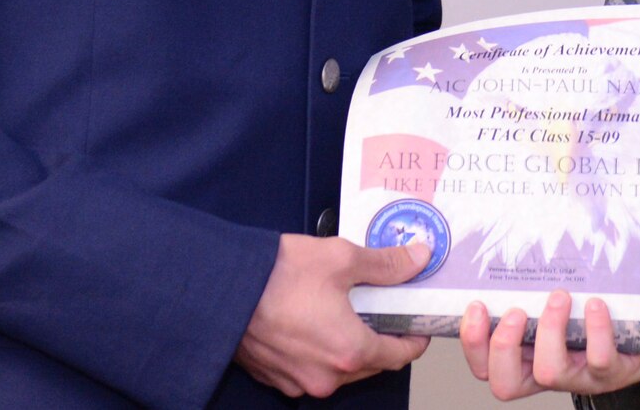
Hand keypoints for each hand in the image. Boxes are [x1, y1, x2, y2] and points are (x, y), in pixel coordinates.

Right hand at [234, 234, 431, 398]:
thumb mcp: (341, 258)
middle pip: (372, 364)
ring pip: (341, 368)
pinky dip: (321, 350)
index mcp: (349, 351)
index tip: (418, 323)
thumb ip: (386, 263)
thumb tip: (419, 258)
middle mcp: (326, 376)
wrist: (221, 288)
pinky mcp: (276, 378)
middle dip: (381, 337)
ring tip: (345, 309)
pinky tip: (314, 320)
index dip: (414, 338)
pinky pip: (311, 369)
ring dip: (349, 344)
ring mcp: (299, 381)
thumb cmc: (276, 275)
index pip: (400, 356)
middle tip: (381, 307)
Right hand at [459, 292, 639, 399]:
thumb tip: (511, 231)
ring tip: (560, 295)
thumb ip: (533, 282)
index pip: (485, 366)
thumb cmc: (595, 309)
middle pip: (505, 383)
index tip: (476, 305)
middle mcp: (548, 370)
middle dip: (503, 345)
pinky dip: (596, 328)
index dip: (473, 343)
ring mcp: (580, 375)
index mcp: (526, 355)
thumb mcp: (560, 299)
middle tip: (518, 311)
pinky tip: (596, 303)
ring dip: (550, 329)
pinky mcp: (613, 372)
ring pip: (550, 372)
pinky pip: (600, 358)